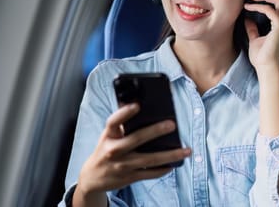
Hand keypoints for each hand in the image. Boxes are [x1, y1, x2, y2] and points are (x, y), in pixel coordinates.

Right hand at [75, 103, 190, 200]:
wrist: (92, 176)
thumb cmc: (105, 149)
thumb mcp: (108, 135)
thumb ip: (120, 122)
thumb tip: (133, 101)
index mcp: (108, 135)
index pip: (114, 121)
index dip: (124, 113)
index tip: (137, 104)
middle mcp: (114, 150)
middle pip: (136, 139)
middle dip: (155, 131)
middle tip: (172, 124)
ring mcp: (122, 165)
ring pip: (149, 159)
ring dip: (170, 155)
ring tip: (186, 150)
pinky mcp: (129, 177)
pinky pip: (150, 173)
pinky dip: (163, 169)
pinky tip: (175, 163)